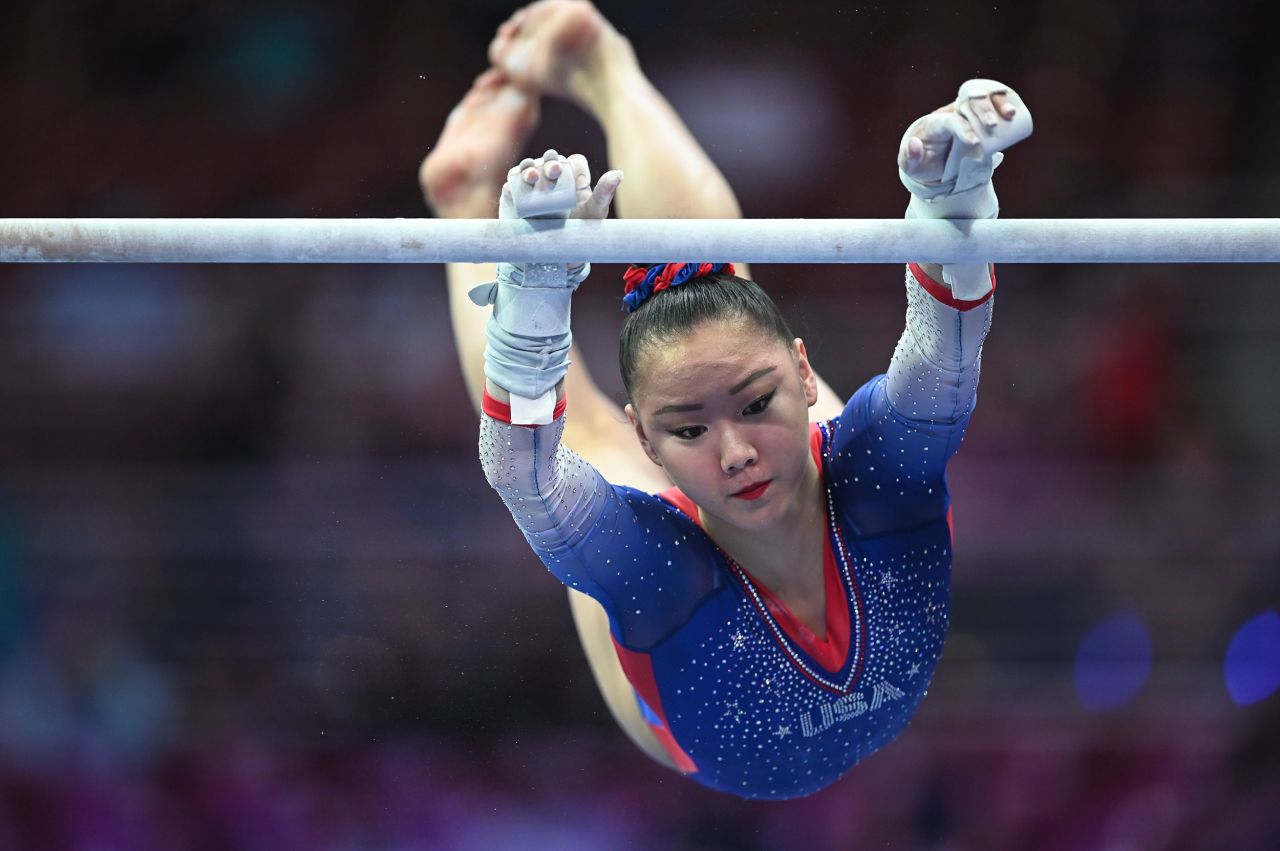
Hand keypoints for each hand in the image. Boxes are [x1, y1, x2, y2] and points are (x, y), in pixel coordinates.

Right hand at [501, 148, 622, 219]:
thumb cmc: (578, 228)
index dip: (576, 167)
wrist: (554, 250)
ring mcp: (532, 182)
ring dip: (529, 168)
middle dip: (551, 163)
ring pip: (529, 166)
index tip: (578, 182)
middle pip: (550, 159)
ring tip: (532, 177)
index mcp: (572, 175)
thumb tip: (619, 174)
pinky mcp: (515, 193)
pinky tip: (515, 185)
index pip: (574, 162)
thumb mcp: (594, 212)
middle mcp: (551, 175)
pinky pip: (512, 182)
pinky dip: (513, 181)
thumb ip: (604, 193)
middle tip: (554, 173)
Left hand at [898, 88, 1021, 184]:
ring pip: (983, 95)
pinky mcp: (981, 113)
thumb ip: (909, 158)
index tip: (974, 142)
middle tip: (993, 125)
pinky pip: (993, 100)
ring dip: (997, 101)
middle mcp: (952, 111)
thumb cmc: (923, 160)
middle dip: (982, 110)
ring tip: (1012, 114)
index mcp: (936, 123)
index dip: (962, 128)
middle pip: (968, 101)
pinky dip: (1005, 100)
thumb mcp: (911, 165)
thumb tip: (914, 144)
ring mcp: (968, 110)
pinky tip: (1014, 110)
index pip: (950, 120)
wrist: (933, 156)